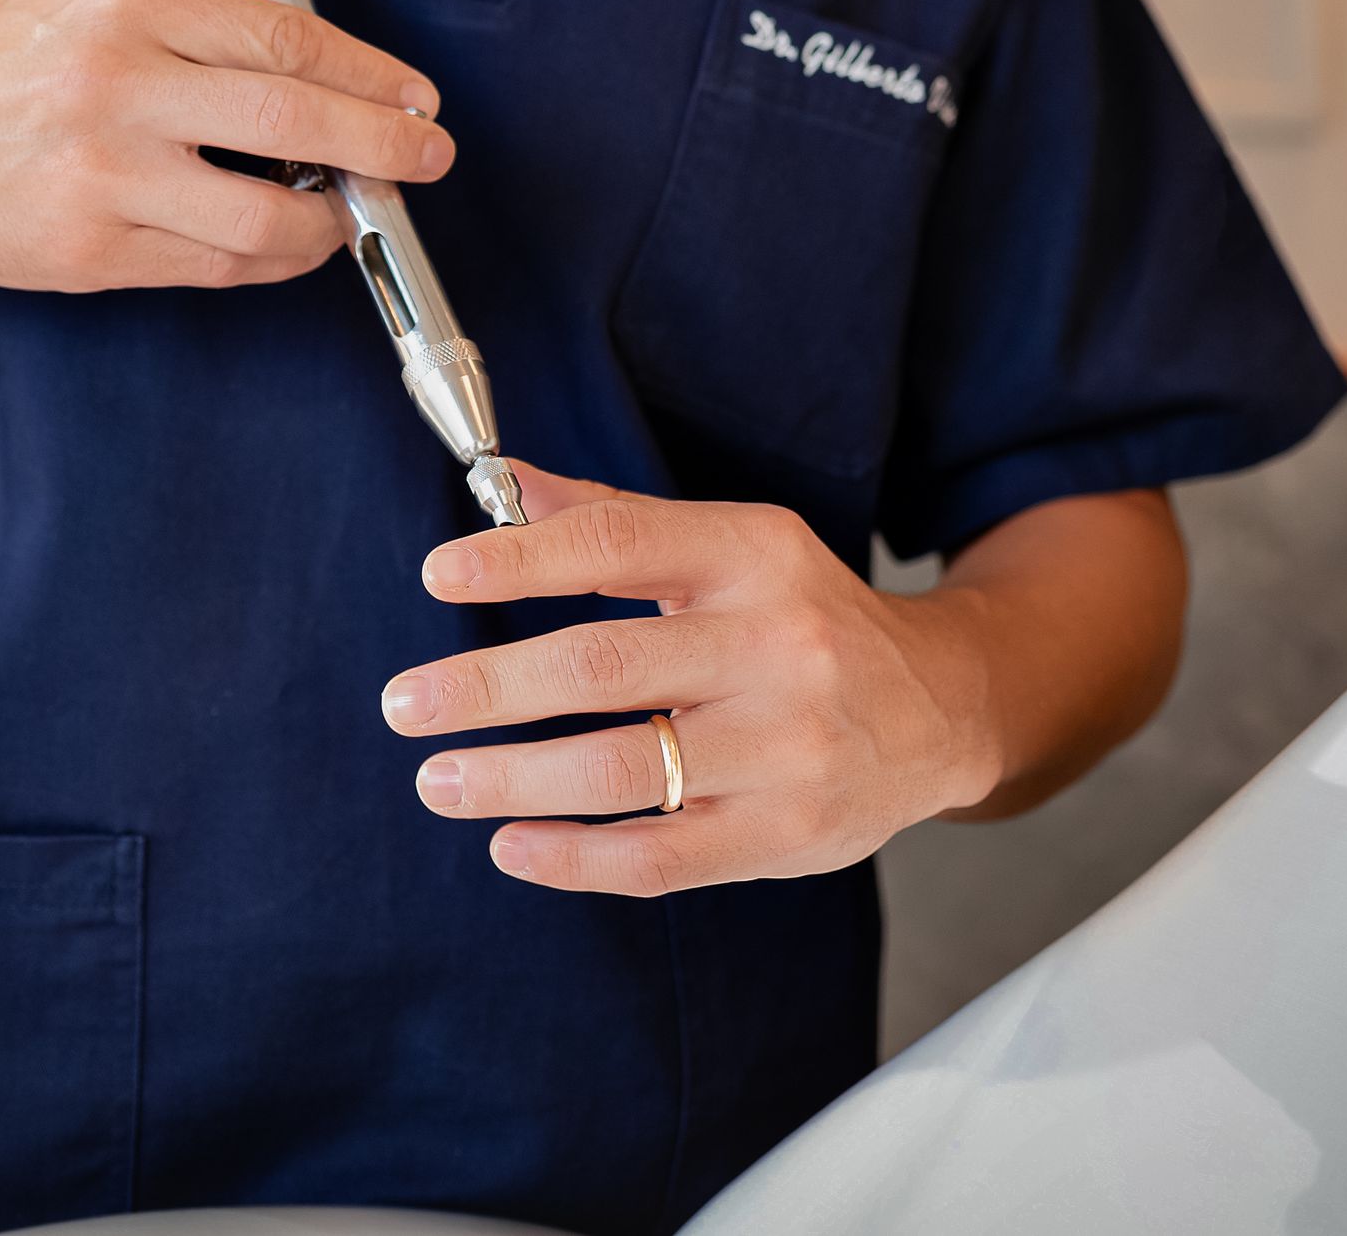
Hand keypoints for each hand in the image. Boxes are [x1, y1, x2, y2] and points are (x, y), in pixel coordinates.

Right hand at [0, 0, 451, 293]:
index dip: (366, 71)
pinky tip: (297, 238)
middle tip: (429, 153)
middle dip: (382, 142)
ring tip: (360, 206)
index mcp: (123, 3)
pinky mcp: (91, 253)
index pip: (281, 37)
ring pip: (260, 213)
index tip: (415, 93)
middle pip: (289, 121)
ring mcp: (101, 177)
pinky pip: (215, 266)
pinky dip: (275, 258)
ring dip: (334, 218)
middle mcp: (113, 86)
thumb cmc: (8, 51)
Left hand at [380, 462, 1001, 894]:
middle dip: (488, 687)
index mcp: (752, 556)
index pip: (616, 547)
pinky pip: (660, 858)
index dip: (518, 560)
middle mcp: (774, 648)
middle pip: (605, 665)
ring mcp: (785, 750)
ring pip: (622, 770)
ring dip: (512, 779)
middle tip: (406, 704)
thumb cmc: (805, 617)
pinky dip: (574, 858)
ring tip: (439, 779)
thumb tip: (501, 488)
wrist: (941, 709)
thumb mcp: (731, 544)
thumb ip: (614, 522)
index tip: (439, 577)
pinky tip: (511, 844)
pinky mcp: (786, 836)